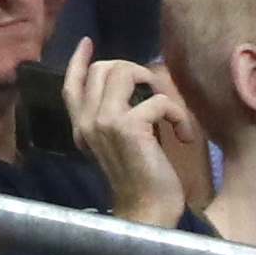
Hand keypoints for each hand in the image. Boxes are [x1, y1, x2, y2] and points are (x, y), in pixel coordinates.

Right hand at [62, 39, 202, 231]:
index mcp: (81, 126)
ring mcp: (104, 122)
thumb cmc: (139, 181)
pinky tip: (184, 136)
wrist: (146, 211)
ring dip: (156, 85)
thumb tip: (132, 91)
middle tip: (154, 91)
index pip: (71, 84)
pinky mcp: (128, 127)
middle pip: (103, 69)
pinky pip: (158, 101)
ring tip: (168, 110)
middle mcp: (86, 121)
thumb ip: (113, 119)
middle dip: (135, 70)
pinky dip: (179, 115)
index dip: (79, 61)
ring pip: (124, 72)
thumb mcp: (118, 146)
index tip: (88, 43)